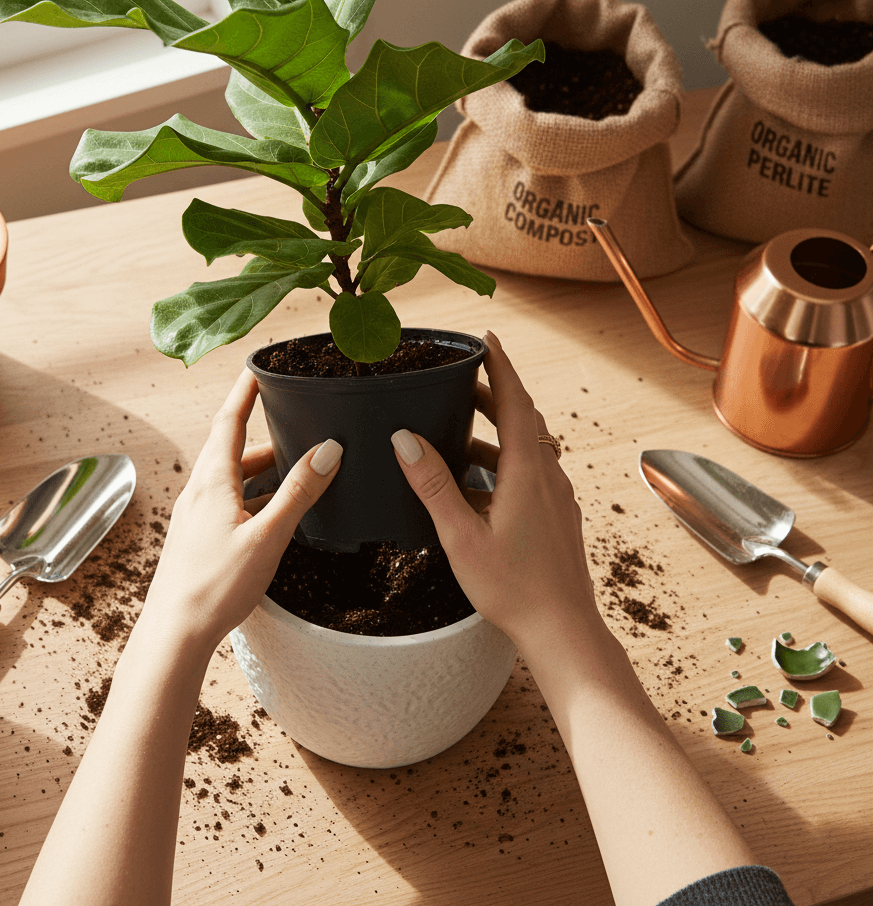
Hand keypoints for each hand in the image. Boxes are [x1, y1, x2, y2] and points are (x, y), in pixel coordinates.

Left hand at [142, 368, 341, 647]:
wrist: (174, 636)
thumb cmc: (214, 587)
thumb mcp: (267, 537)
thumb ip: (298, 493)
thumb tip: (327, 450)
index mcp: (212, 482)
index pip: (229, 421)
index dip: (245, 392)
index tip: (258, 368)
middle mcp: (199, 492)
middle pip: (232, 448)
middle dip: (264, 433)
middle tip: (294, 422)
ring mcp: (196, 516)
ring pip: (232, 477)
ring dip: (261, 468)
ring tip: (294, 469)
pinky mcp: (198, 538)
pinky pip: (228, 502)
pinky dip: (253, 495)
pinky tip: (272, 513)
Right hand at [390, 331, 597, 649]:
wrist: (563, 630)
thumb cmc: (514, 589)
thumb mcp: (461, 536)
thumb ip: (434, 485)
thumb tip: (406, 438)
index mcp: (528, 472)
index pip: (516, 401)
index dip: (501, 365)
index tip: (488, 337)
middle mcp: (548, 476)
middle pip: (522, 419)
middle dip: (493, 393)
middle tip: (462, 379)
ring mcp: (556, 497)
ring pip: (527, 447)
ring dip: (496, 431)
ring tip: (458, 431)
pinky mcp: (556, 516)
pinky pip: (530, 473)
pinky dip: (504, 462)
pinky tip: (476, 484)